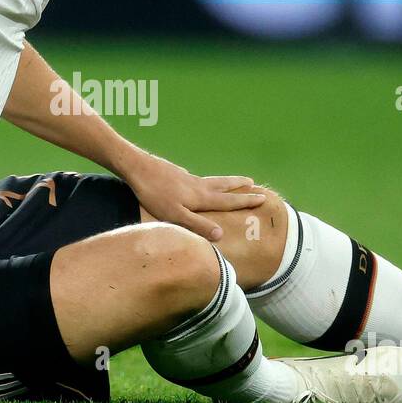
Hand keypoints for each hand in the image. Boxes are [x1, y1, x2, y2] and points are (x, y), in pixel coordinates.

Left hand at [120, 153, 265, 241]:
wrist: (138, 168)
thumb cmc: (155, 195)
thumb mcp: (176, 215)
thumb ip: (198, 225)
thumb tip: (221, 234)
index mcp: (200, 197)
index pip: (228, 201)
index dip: (245, 201)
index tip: (262, 198)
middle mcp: (198, 185)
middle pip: (223, 185)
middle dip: (239, 186)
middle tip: (254, 183)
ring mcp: (187, 178)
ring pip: (213, 180)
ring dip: (227, 181)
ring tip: (236, 180)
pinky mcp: (177, 174)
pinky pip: (198, 179)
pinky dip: (207, 181)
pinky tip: (200, 182)